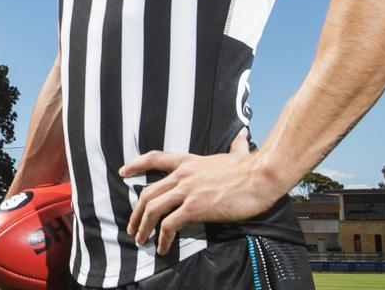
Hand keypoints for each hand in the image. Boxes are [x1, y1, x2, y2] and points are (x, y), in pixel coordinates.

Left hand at [120, 130, 280, 253]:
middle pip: (148, 192)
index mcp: (189, 161)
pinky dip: (163, 238)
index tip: (123, 173)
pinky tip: (163, 247)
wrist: (261, 175)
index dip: (136, 165)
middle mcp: (183, 175)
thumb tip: (242, 138)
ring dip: (143, 227)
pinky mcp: (195, 207)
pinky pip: (170, 224)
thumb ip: (235, 147)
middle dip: (136, 212)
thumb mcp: (236, 153)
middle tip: (132, 226)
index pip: (154, 158)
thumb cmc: (252, 167)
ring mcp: (187, 191)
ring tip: (141, 240)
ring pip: (153, 209)